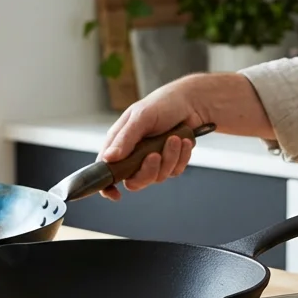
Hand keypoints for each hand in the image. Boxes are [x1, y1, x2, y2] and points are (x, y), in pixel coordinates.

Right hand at [97, 78, 211, 200]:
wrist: (191, 102)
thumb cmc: (162, 105)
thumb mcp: (141, 117)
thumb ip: (125, 139)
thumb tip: (108, 159)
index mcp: (119, 143)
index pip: (106, 170)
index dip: (107, 186)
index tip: (115, 194)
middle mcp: (133, 155)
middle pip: (134, 181)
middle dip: (147, 170)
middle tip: (155, 155)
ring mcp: (152, 161)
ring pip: (157, 177)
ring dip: (169, 157)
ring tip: (175, 138)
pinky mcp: (170, 162)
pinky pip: (174, 171)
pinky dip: (181, 156)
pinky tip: (183, 140)